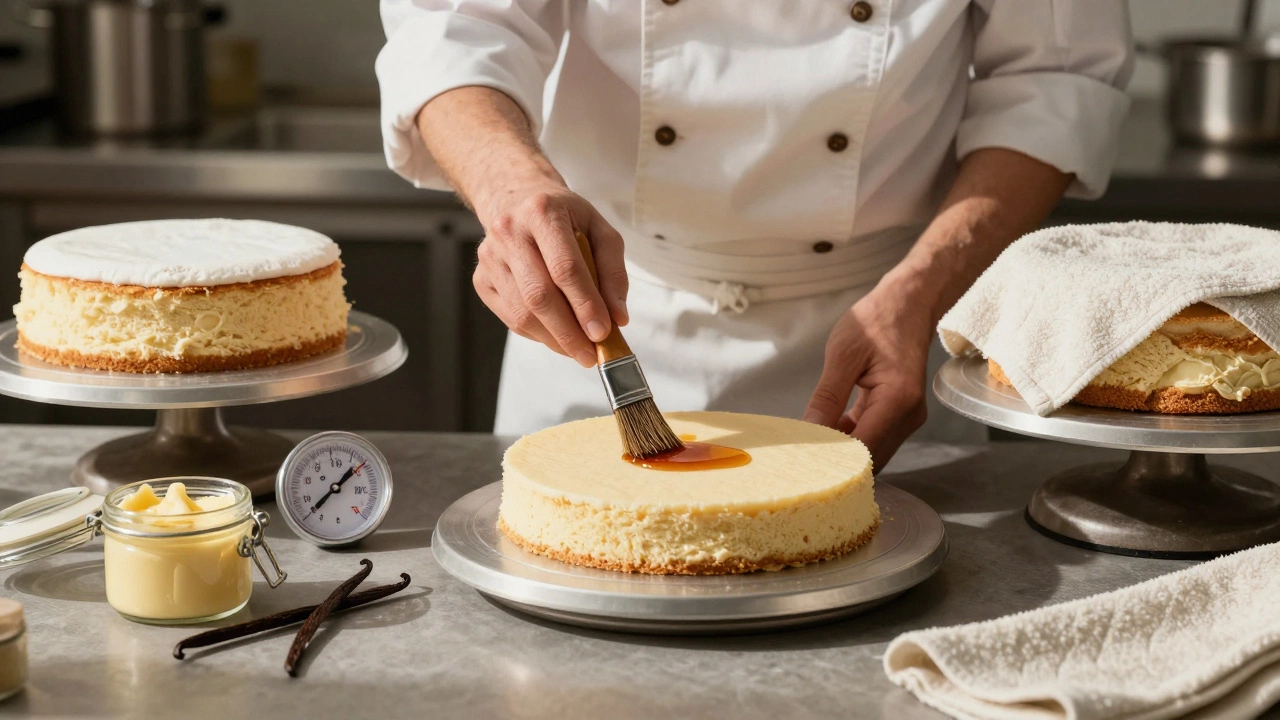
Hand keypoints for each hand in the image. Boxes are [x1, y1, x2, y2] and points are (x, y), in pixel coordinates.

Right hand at [472, 184, 629, 367]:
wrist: (518, 200)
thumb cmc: (564, 217)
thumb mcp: (599, 230)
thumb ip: (613, 272)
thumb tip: (618, 317)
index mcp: (543, 213)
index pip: (565, 267)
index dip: (585, 304)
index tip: (602, 332)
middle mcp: (510, 232)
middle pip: (539, 295)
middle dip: (569, 332)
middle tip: (591, 354)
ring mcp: (490, 257)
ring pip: (522, 312)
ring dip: (554, 339)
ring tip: (578, 350)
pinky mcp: (481, 279)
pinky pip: (510, 318)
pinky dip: (537, 334)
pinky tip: (556, 335)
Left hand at [803, 281, 933, 471]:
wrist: (909, 304)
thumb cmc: (877, 321)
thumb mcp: (843, 355)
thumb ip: (827, 398)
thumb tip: (809, 433)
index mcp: (898, 400)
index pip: (862, 448)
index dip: (832, 461)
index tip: (800, 462)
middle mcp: (908, 416)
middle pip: (869, 456)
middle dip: (835, 460)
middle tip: (797, 457)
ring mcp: (907, 417)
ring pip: (871, 451)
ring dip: (841, 450)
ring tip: (806, 444)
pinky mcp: (900, 414)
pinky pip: (873, 436)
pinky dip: (850, 437)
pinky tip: (826, 429)